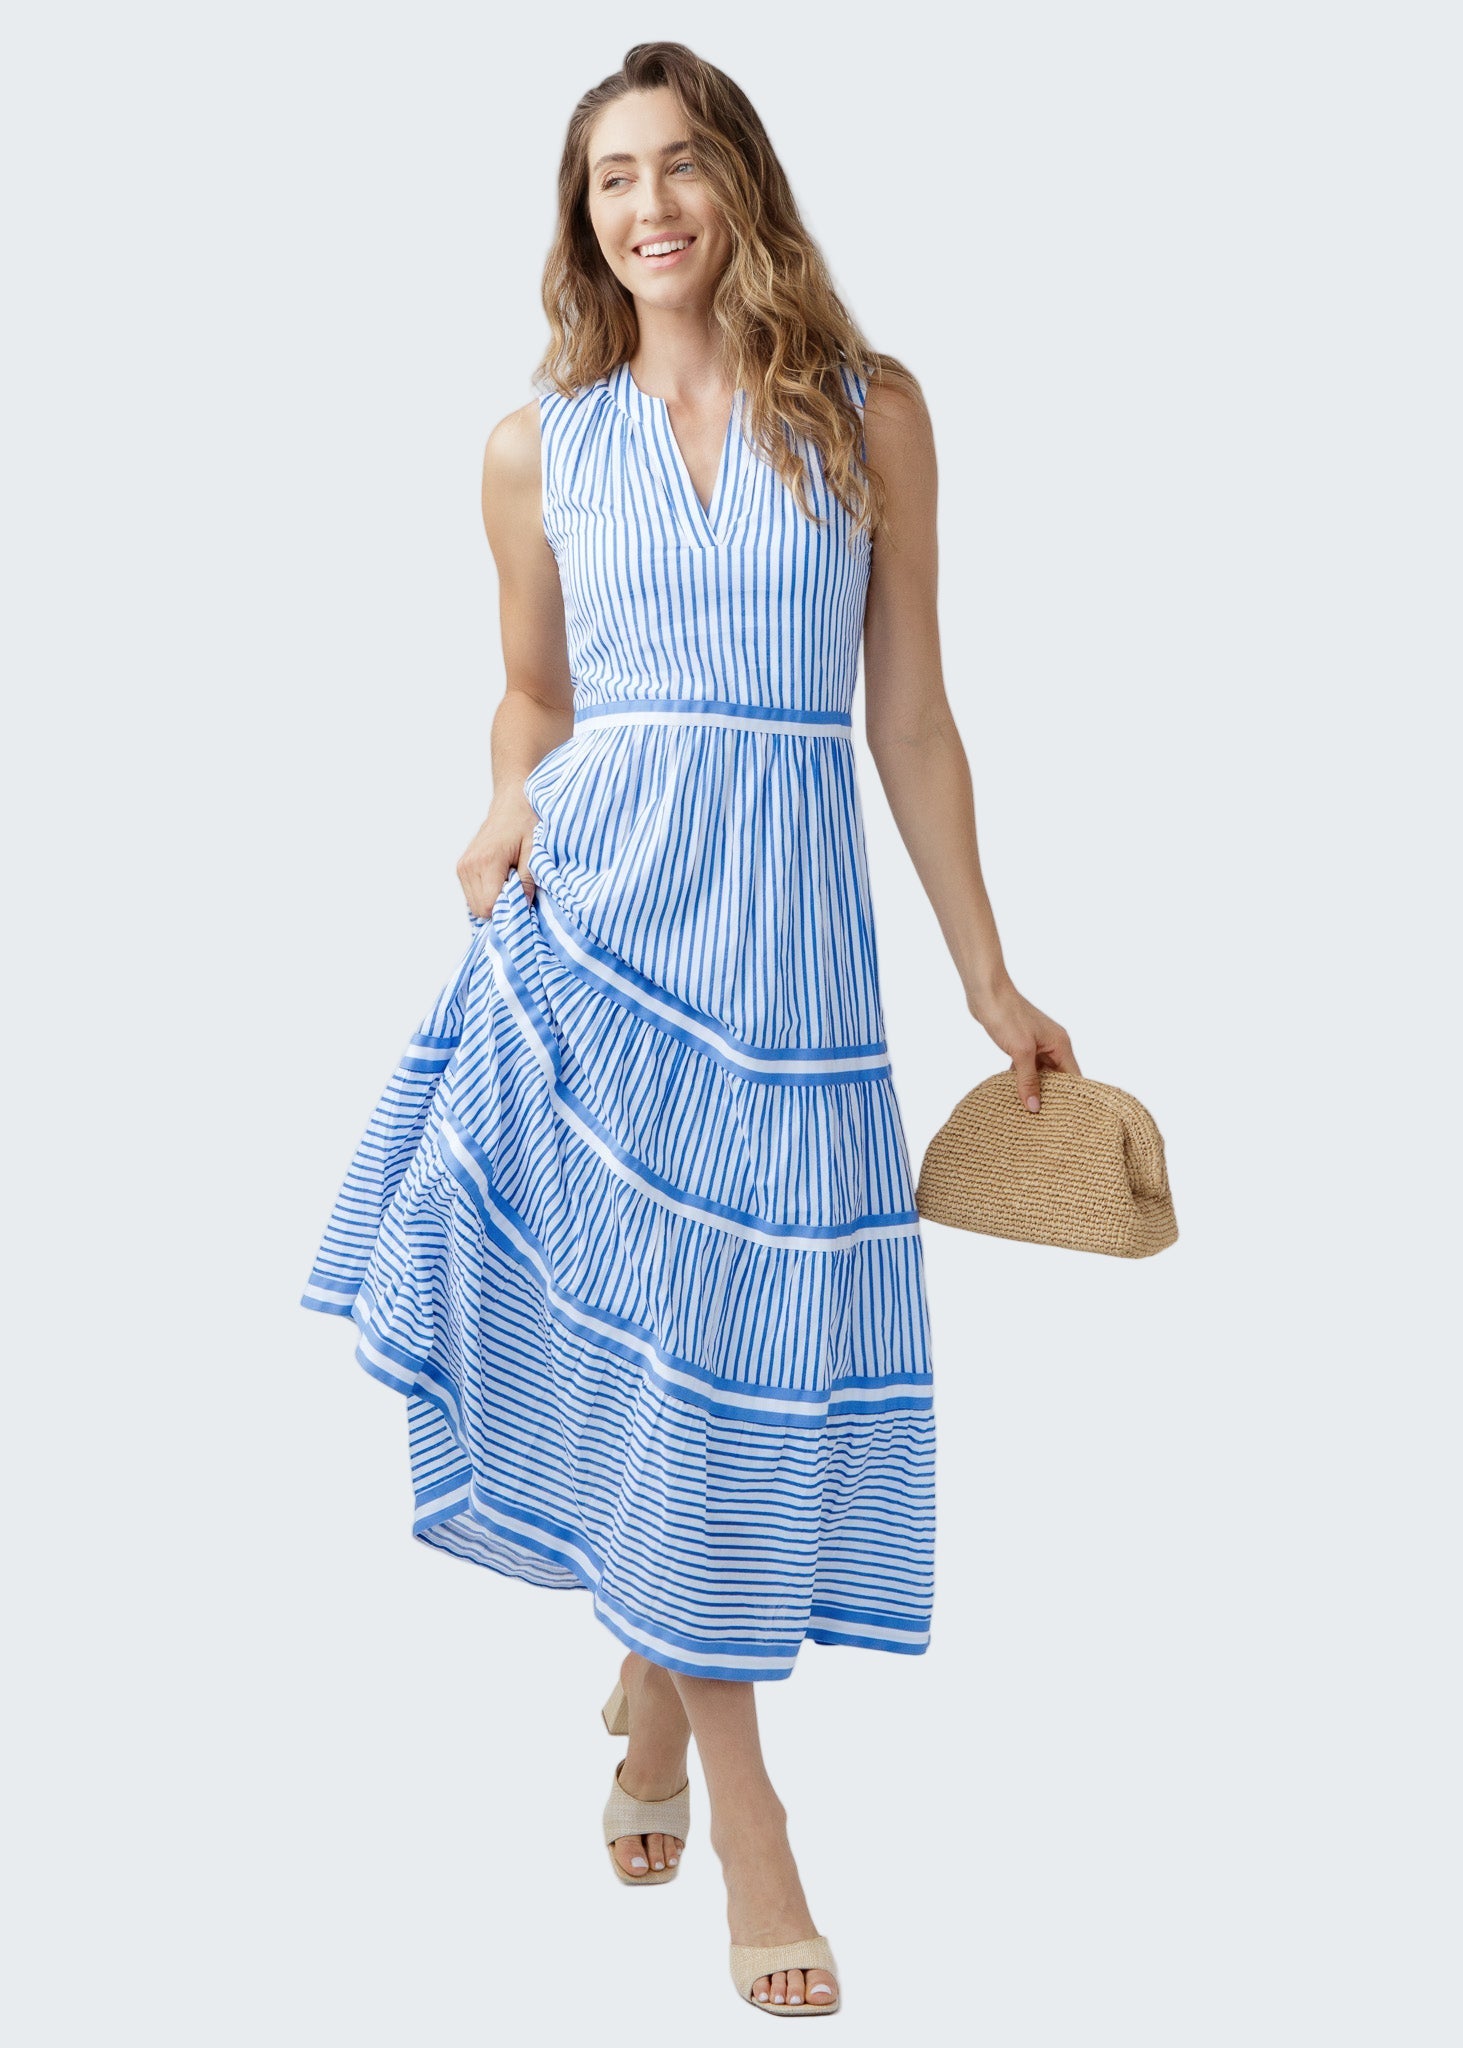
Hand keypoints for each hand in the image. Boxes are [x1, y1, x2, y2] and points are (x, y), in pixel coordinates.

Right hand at [456, 789, 540, 917]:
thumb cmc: (527, 821)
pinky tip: (502, 880)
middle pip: (480, 909)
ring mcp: (462, 866)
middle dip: (502, 907)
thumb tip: (523, 906)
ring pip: (475, 905)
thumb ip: (528, 880)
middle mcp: (468, 865)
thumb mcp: (535, 850)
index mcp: (486, 861)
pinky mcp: (462, 867)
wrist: (512, 801)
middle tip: (520, 891)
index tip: (524, 901)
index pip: (489, 906)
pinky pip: (473, 895)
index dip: (509, 910)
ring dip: (494, 901)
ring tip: (511, 882)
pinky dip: (487, 894)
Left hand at [966, 976, 1080, 1111]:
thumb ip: (1028, 1080)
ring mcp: (1037, 1044)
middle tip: (1045, 1120)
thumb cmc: (1007, 1016)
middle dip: (1052, 1096)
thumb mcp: (1020, 1052)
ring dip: (1035, 1088)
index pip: (1073, 1077)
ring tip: (1030, 1112)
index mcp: (1060, 1044)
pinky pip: (1027, 1067)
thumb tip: (1034, 1107)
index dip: (1071, 1097)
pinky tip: (1015, 1093)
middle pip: (1058, 1077)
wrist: (986, 993)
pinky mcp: (1021, 1044)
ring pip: (1041, 1073)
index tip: (1066, 1118)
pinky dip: (1022, 1079)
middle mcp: (1053, 1044)